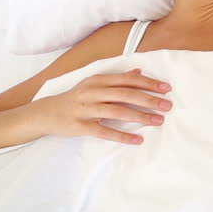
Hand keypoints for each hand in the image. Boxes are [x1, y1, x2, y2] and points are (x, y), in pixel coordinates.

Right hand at [34, 69, 171, 143]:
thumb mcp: (94, 84)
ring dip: (140, 116)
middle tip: (168, 105)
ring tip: (158, 121)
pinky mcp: (80, 126)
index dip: (148, 83)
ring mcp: (85, 109)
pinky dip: (122, 135)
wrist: (44, 113)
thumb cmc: (75, 98)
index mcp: (97, 80)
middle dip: (149, 99)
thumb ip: (116, 79)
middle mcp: (92, 92)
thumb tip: (139, 71)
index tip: (166, 88)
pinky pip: (104, 131)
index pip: (127, 80)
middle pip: (125, 94)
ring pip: (117, 111)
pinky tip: (138, 139)